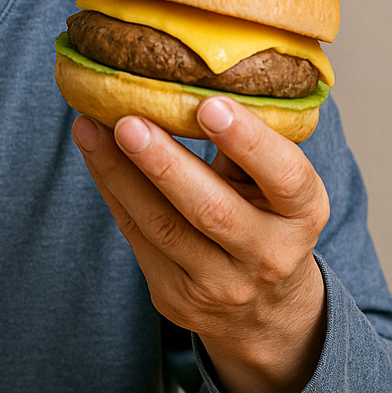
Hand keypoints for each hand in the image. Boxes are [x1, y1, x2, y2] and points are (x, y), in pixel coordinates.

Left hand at [72, 95, 329, 392]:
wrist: (265, 312)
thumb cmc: (268, 223)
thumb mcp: (279, 190)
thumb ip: (248, 149)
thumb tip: (190, 80)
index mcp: (303, 216)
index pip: (286, 177)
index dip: (249, 141)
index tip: (209, 105)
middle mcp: (267, 255)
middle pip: (212, 210)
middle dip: (164, 164)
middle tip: (127, 121)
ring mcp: (219, 284)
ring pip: (160, 226)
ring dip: (119, 173)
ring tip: (90, 128)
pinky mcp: (175, 296)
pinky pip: (135, 236)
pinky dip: (111, 190)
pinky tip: (94, 152)